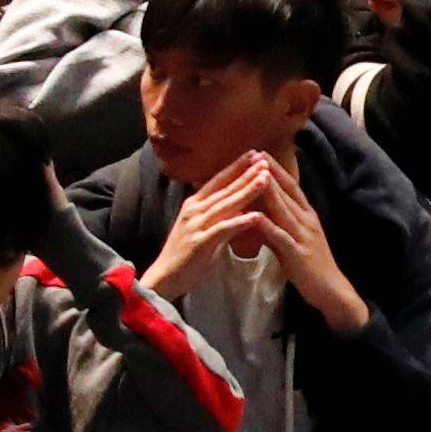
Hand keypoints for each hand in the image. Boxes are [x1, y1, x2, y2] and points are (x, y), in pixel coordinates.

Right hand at [141, 152, 275, 299]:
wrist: (165, 277)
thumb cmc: (186, 255)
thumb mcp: (203, 229)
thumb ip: (219, 216)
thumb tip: (240, 207)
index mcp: (195, 204)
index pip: (219, 180)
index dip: (237, 166)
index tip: (255, 154)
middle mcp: (194, 210)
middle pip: (225, 188)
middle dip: (246, 173)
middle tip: (264, 158)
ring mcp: (196, 225)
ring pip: (226, 204)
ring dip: (247, 191)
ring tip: (265, 179)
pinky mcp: (199, 242)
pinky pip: (223, 229)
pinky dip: (240, 221)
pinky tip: (256, 216)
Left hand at [253, 154, 369, 332]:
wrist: (332, 290)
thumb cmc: (311, 264)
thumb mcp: (297, 237)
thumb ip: (281, 223)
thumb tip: (261, 211)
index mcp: (307, 215)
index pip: (291, 186)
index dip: (276, 169)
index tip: (260, 153)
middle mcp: (307, 220)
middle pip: (287, 192)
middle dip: (270, 172)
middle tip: (254, 153)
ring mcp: (303, 236)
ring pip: (284, 209)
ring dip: (269, 191)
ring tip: (254, 175)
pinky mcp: (298, 254)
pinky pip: (281, 237)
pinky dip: (267, 226)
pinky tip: (255, 217)